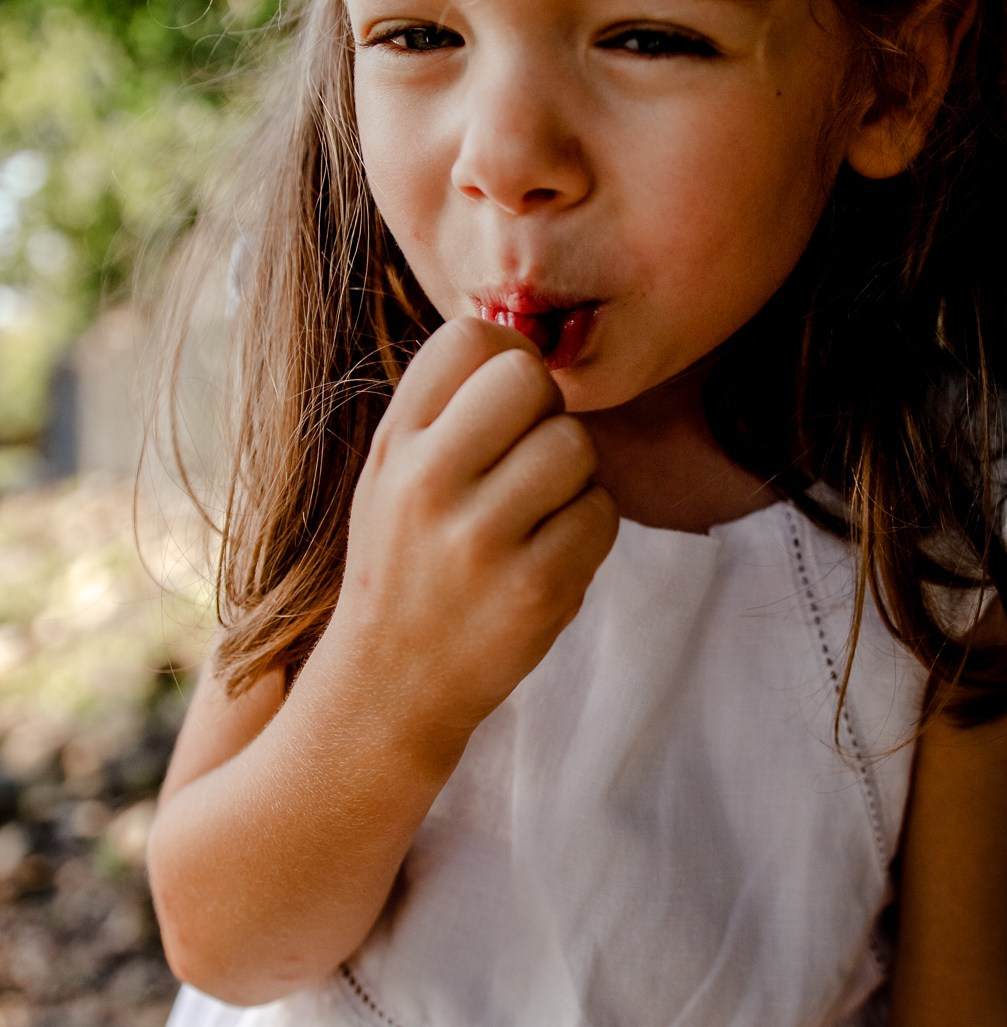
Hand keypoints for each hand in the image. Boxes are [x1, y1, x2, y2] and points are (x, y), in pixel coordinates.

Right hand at [327, 315, 617, 757]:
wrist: (386, 689)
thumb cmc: (406, 568)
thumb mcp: (391, 477)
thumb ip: (447, 411)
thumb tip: (528, 343)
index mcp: (394, 445)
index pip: (471, 337)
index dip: (505, 365)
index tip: (499, 412)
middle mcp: (427, 482)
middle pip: (531, 380)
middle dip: (546, 416)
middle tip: (526, 466)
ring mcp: (481, 539)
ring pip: (575, 447)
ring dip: (573, 481)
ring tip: (533, 521)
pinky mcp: (535, 589)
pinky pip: (601, 515)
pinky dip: (587, 534)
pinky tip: (545, 562)